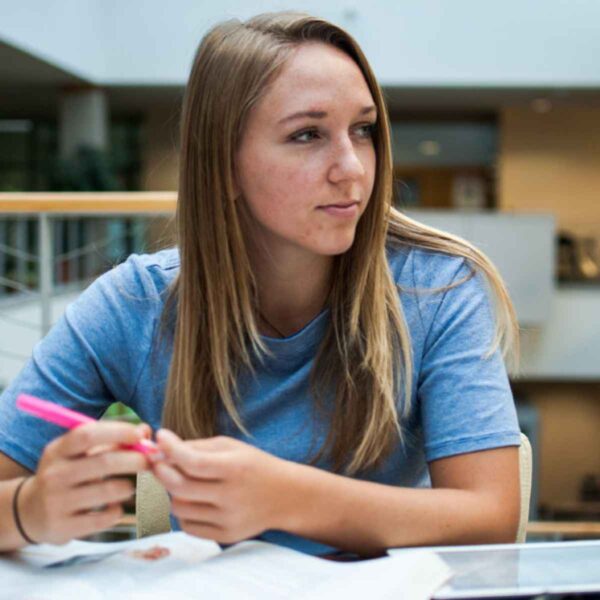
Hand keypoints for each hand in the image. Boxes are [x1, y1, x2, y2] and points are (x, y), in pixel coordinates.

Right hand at [19, 422, 150, 544]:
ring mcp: (56, 502)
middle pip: (104, 463)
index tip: (140, 435)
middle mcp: (54, 474)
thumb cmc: (67, 473)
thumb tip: (145, 430)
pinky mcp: (63, 527)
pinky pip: (104, 518)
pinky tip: (114, 507)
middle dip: (135, 460)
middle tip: (150, 461)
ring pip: (109, 491)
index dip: (117, 432)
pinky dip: (117, 510)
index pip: (87, 435)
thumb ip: (112, 440)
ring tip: (129, 486)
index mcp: (58, 450)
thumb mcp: (79, 453)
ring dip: (128, 486)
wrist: (29, 512)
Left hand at [152, 430, 293, 543]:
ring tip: (184, 482)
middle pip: (179, 488)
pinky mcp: (225, 536)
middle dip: (162, 472)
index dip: (171, 450)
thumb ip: (197, 447)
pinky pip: (187, 526)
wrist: (286, 496)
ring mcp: (228, 519)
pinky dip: (184, 512)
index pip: (193, 462)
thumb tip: (160, 449)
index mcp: (235, 468)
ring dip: (173, 493)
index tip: (160, 437)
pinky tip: (195, 500)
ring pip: (179, 508)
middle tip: (160, 462)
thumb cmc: (253, 466)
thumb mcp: (232, 447)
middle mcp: (232, 496)